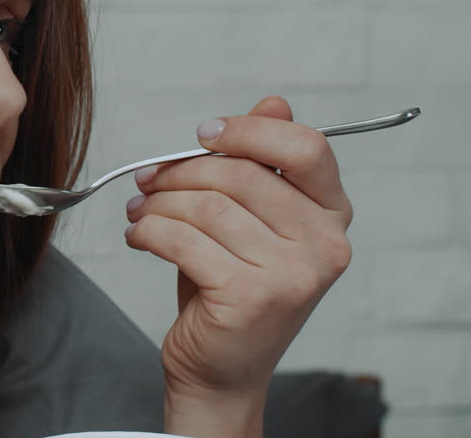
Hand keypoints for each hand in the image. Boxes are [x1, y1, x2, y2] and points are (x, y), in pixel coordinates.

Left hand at [124, 96, 352, 432]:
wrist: (221, 368)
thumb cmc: (230, 285)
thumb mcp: (249, 218)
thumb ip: (262, 162)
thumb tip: (274, 102)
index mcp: (332, 216)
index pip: (307, 147)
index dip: (249, 130)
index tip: (203, 133)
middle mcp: (325, 245)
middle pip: (242, 174)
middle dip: (181, 171)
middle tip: (147, 180)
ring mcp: (293, 276)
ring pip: (207, 206)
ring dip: (159, 203)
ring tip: (139, 212)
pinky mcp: (251, 299)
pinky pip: (184, 240)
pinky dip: (149, 232)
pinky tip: (139, 236)